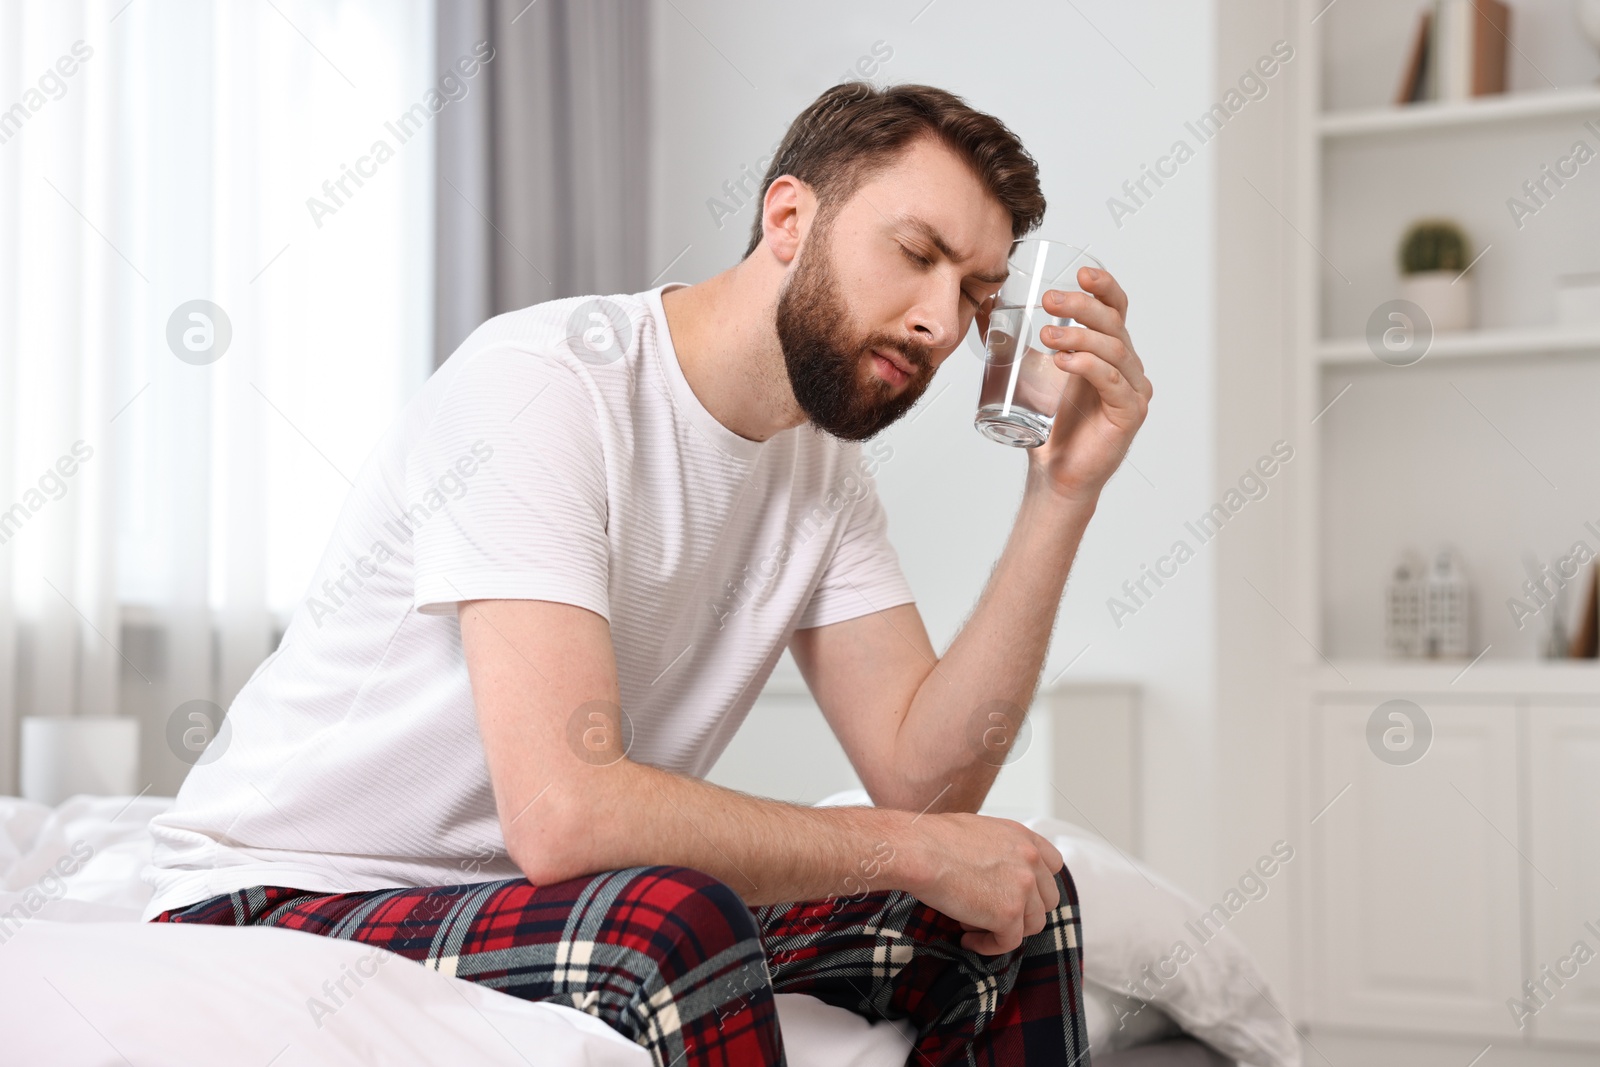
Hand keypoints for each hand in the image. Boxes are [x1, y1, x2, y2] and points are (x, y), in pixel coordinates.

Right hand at [907, 812, 1065, 955]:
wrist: (918, 850)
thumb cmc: (934, 838)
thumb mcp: (978, 831)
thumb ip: (999, 849)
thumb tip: (995, 870)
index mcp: (1023, 837)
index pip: (1053, 864)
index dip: (1038, 884)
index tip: (1020, 894)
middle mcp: (1030, 860)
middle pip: (1048, 899)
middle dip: (1024, 911)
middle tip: (994, 914)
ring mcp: (1023, 887)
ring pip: (1032, 924)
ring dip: (1006, 930)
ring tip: (973, 926)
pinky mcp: (1008, 914)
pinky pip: (1008, 942)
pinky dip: (988, 945)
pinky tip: (967, 939)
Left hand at [1030, 267, 1151, 504]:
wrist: (1053, 474)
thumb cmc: (1048, 425)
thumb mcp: (1027, 373)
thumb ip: (1012, 341)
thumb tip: (987, 307)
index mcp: (1109, 352)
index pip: (1115, 309)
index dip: (1104, 287)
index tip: (1080, 273)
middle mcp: (1126, 367)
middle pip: (1114, 323)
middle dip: (1082, 306)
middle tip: (1050, 301)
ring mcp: (1132, 390)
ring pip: (1113, 349)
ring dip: (1079, 336)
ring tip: (1047, 335)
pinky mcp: (1129, 413)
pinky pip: (1112, 382)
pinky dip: (1089, 367)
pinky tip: (1065, 362)